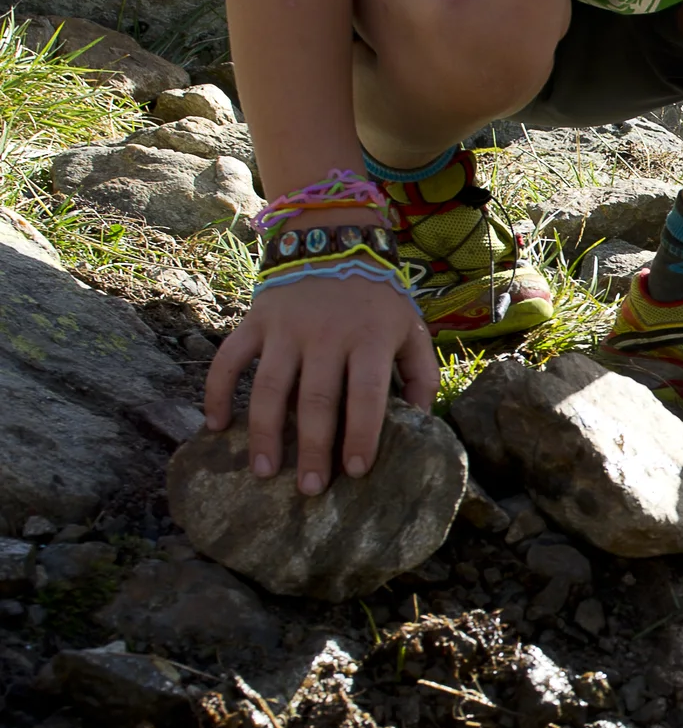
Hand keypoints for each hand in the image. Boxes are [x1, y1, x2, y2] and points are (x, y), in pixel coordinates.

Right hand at [204, 276, 437, 492]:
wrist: (335, 238)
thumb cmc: (378, 299)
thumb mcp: (411, 329)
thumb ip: (422, 376)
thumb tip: (422, 426)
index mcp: (370, 339)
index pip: (367, 394)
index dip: (361, 434)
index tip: (355, 471)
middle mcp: (327, 335)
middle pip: (315, 400)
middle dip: (311, 449)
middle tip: (309, 490)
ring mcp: (286, 328)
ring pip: (268, 387)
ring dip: (262, 433)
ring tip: (262, 472)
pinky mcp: (255, 320)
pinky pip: (229, 359)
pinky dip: (217, 391)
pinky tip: (214, 426)